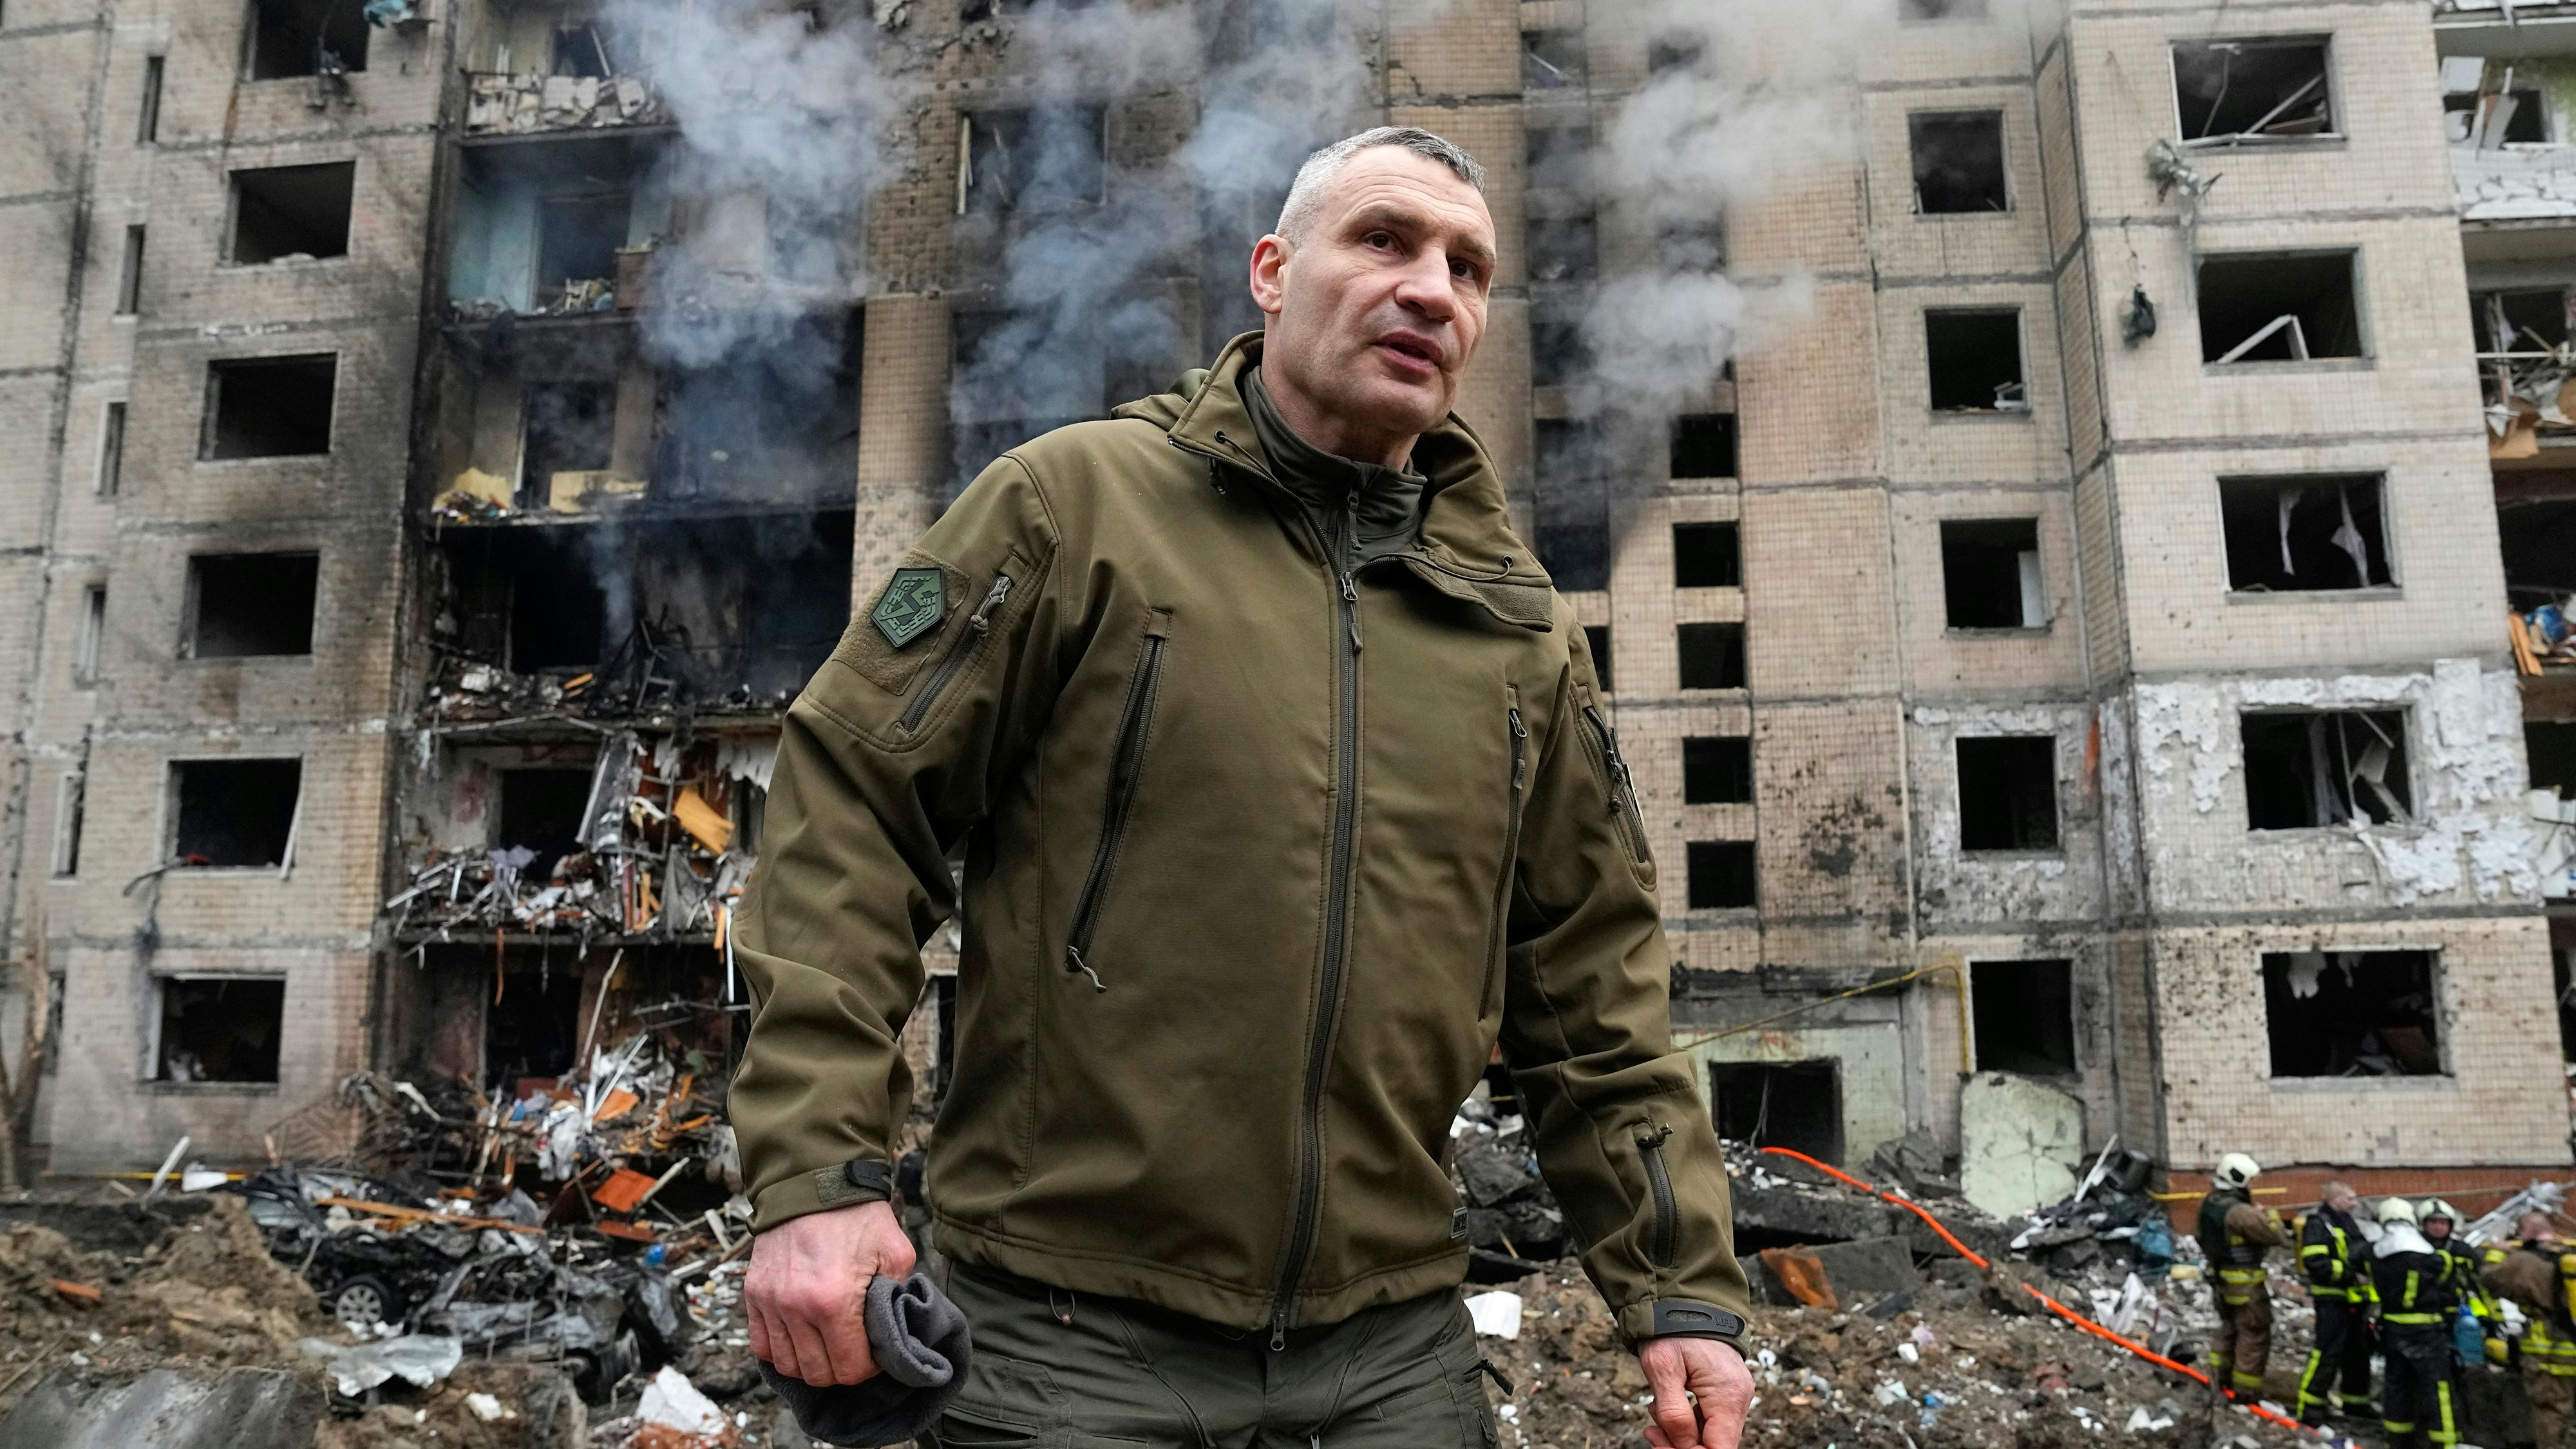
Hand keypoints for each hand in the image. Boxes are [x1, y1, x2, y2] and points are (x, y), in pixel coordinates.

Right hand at [745, 1199, 917, 1386]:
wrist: (811, 1184)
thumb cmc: (856, 1217)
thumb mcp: (895, 1252)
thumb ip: (897, 1297)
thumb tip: (893, 1332)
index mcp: (834, 1301)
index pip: (849, 1368)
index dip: (868, 1368)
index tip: (875, 1354)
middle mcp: (795, 1307)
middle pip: (817, 1373)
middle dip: (841, 1370)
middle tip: (854, 1352)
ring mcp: (770, 1302)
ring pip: (787, 1365)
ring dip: (811, 1364)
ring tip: (828, 1346)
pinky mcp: (753, 1294)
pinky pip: (761, 1346)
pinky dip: (781, 1351)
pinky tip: (801, 1339)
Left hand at [1639, 1335, 1752, 1448]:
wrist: (1683, 1301)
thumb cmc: (1671, 1329)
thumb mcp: (1662, 1368)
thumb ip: (1673, 1412)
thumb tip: (1684, 1446)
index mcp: (1728, 1395)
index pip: (1718, 1448)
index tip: (1659, 1443)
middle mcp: (1739, 1398)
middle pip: (1715, 1443)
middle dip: (1680, 1443)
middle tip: (1651, 1431)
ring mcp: (1735, 1395)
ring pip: (1711, 1433)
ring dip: (1681, 1432)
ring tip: (1655, 1413)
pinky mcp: (1726, 1391)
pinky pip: (1710, 1419)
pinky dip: (1688, 1420)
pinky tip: (1666, 1408)